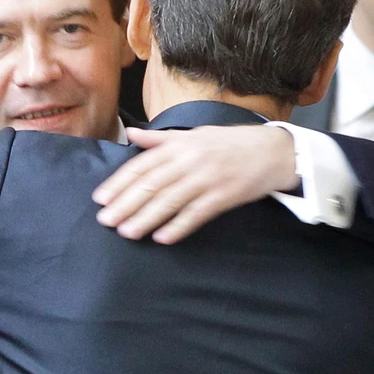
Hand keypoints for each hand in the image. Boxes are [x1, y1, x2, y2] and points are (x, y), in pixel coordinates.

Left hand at [93, 125, 299, 243]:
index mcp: (180, 145)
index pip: (142, 164)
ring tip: (127, 232)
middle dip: (126, 204)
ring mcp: (208, 178)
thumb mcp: (194, 135)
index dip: (120, 182)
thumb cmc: (229, 143)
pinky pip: (197, 214)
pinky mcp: (224, 196)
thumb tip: (131, 135)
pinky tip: (162, 238)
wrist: (272, 150)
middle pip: (152, 184)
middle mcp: (190, 160)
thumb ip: (160, 140)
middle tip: (106, 220)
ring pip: (170, 200)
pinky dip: (178, 226)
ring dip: (146, 218)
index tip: (101, 198)